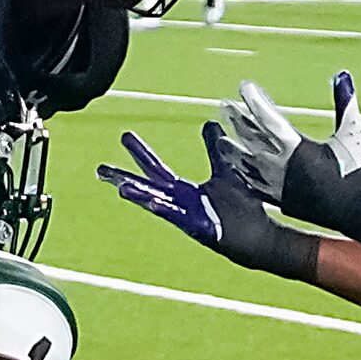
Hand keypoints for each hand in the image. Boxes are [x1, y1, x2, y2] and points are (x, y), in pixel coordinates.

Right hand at [97, 127, 319, 279]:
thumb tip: (209, 124)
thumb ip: (215, 151)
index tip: (123, 137)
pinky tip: (153, 204)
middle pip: (148, 186)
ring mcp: (188, 216)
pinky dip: (165, 210)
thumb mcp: (226, 172)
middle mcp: (181, 203)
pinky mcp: (200, 228)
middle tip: (100, 168)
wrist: (260, 235)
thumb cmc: (243, 208)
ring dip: (139, 196)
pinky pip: (179, 217)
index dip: (140, 153)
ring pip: (157, 204)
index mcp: (185, 191)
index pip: (157, 170)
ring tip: (120, 187)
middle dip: (125, 177)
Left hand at [217, 71, 360, 206]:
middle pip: (251, 138)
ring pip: (246, 164)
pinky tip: (235, 170)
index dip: (254, 101)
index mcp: (298, 147)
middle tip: (224, 106)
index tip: (244, 87)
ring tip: (220, 140)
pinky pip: (253, 185)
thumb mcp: (353, 132)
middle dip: (237, 120)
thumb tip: (342, 74)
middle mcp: (283, 166)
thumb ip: (344, 102)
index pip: (268, 118)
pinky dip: (242, 174)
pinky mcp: (280, 200)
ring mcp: (278, 185)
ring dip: (232, 149)